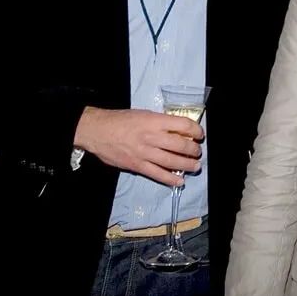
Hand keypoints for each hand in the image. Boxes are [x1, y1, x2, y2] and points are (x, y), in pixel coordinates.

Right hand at [74, 107, 203, 185]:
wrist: (97, 131)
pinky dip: (171, 179)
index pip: (184, 125)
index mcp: (155, 121)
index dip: (196, 130)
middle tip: (197, 151)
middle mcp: (152, 137)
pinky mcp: (137, 165)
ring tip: (195, 166)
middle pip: (181, 145)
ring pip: (173, 161)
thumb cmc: (120, 120)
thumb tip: (177, 130)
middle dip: (194, 150)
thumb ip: (160, 122)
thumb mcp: (144, 114)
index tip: (199, 134)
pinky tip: (180, 181)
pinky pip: (158, 174)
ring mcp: (145, 153)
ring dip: (188, 165)